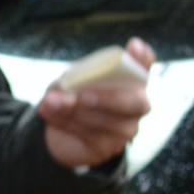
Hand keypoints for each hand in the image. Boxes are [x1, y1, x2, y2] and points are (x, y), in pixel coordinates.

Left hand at [36, 37, 155, 169]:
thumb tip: (61, 94)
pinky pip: (90, 135)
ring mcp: (127, 128)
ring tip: (51, 102)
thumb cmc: (72, 96)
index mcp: (130, 79)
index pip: (144, 66)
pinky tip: (48, 113)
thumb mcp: (68, 81)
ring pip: (108, 121)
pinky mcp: (109, 147)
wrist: (61, 132)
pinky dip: (66, 123)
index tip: (134, 47)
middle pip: (137, 103)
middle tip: (82, 96)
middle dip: (109, 99)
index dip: (142, 58)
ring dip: (75, 111)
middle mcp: (137, 104)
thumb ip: (69, 82)